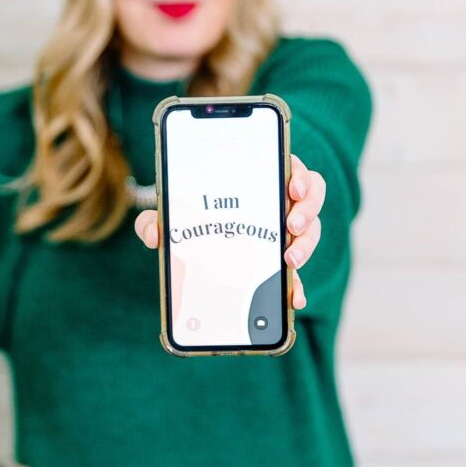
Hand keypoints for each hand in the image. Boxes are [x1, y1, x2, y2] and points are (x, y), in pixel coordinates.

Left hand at [134, 153, 324, 310]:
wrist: (189, 242)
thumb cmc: (186, 215)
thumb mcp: (169, 213)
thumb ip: (156, 218)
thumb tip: (153, 235)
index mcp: (260, 178)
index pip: (290, 167)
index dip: (299, 175)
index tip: (292, 187)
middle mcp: (278, 202)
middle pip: (311, 197)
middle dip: (308, 210)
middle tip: (292, 224)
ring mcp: (283, 232)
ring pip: (311, 231)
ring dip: (306, 244)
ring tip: (290, 259)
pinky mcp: (279, 262)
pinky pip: (297, 273)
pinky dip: (297, 286)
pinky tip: (294, 299)